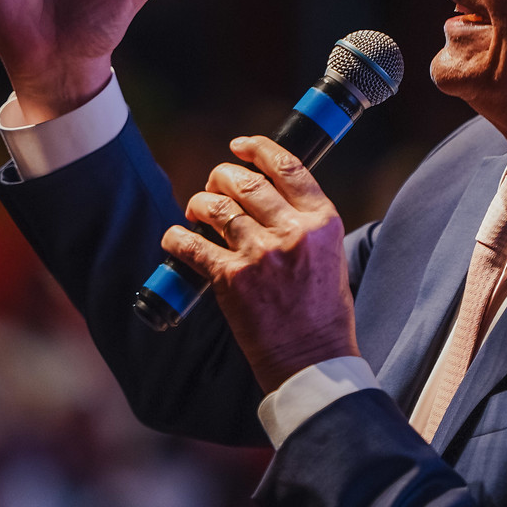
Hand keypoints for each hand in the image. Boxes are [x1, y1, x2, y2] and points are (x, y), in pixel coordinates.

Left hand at [162, 136, 358, 393]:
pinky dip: (177, 237)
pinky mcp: (231, 278)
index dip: (258, 148)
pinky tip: (176, 238)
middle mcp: (292, 232)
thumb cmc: (322, 311)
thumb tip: (268, 194)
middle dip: (221, 177)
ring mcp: (260, 254)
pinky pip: (191, 243)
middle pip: (245, 181)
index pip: (287, 166)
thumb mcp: (330, 254)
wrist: (312, 360)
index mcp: (322, 221)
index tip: (239, 146)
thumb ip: (305, 222)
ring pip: (215, 206)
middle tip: (214, 187)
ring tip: (196, 211)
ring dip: (198, 203)